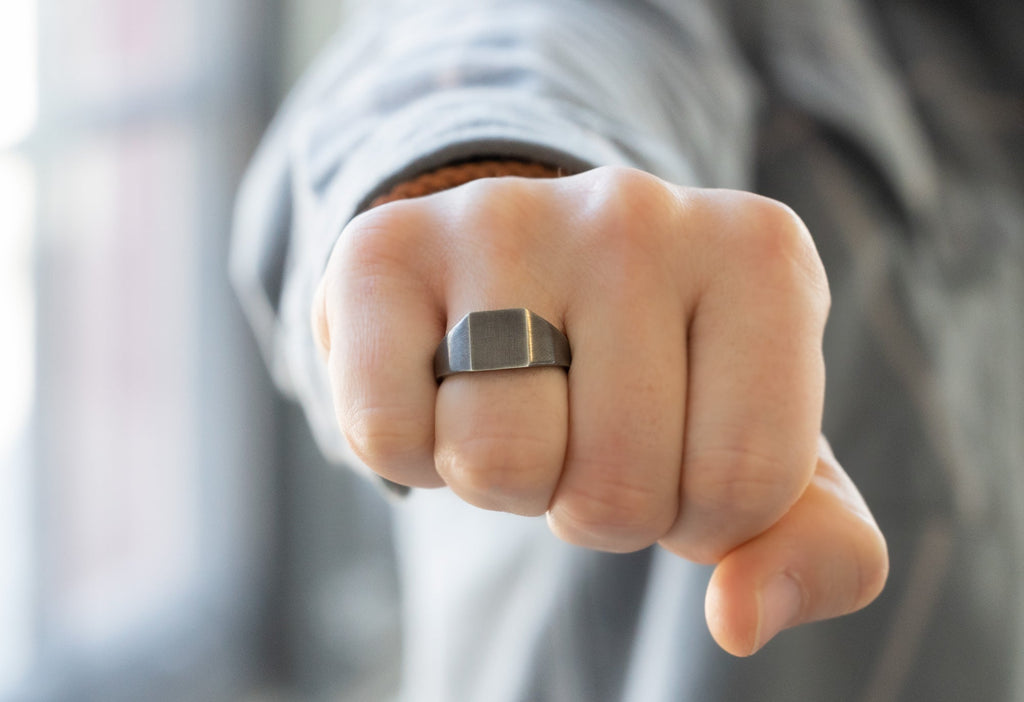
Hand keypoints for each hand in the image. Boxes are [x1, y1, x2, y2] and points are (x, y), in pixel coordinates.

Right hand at [313, 166, 887, 654]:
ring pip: (497, 461)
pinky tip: (437, 386)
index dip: (698, 515)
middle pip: (615, 486)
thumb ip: (817, 546)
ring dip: (503, 481)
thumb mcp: (759, 451)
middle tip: (581, 425)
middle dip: (593, 503)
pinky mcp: (383, 248)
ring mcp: (501, 218)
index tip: (674, 448)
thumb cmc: (656, 376)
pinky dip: (410, 453)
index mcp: (763, 257)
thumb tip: (739, 618)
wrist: (525, 275)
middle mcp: (635, 212)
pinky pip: (387, 435)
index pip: (745, 485)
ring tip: (514, 402)